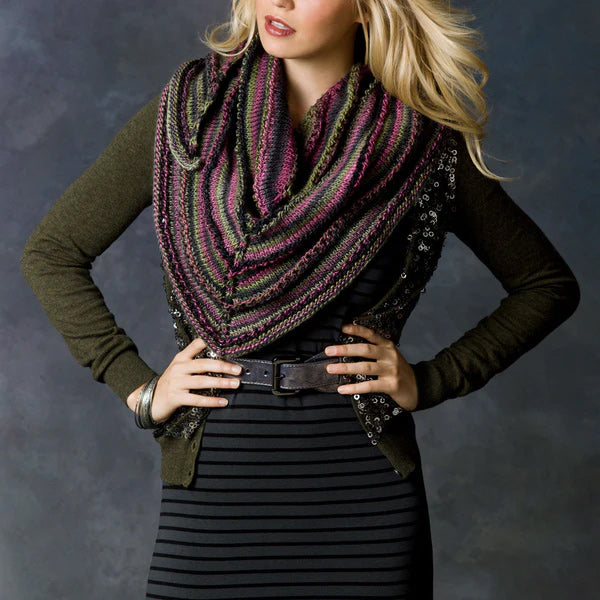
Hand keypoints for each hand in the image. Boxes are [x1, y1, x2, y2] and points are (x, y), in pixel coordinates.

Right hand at [127, 337, 242, 422]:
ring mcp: (176, 383)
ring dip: (221, 383)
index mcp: (181, 357)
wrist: (150, 399)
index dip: (211, 341)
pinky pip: (197, 399)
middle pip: (204, 364)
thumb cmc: (173, 382)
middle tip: (239, 369)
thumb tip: (223, 358)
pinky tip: (223, 402)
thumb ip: (197, 361)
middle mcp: (179, 368)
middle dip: (223, 366)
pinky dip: (212, 401)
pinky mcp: (176, 398)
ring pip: (202, 382)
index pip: (197, 344)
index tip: (228, 342)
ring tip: (236, 384)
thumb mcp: (181, 368)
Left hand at [323, 323, 418, 411]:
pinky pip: (369, 386)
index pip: (371, 334)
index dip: (357, 330)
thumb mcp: (389, 356)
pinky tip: (342, 389)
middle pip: (365, 349)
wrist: (420, 388)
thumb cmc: (398, 371)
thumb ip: (375, 351)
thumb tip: (347, 348)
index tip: (342, 328)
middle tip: (328, 351)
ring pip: (365, 367)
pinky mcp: (391, 385)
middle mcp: (390, 356)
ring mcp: (391, 370)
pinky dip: (354, 387)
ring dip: (345, 368)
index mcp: (388, 346)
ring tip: (330, 369)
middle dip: (345, 349)